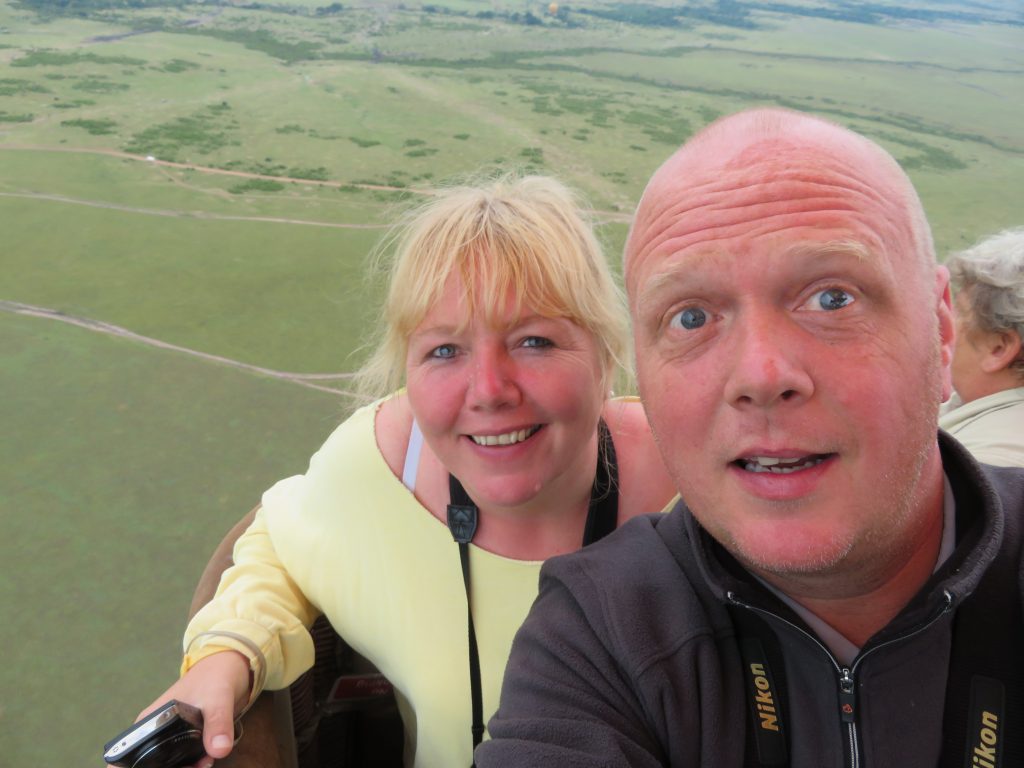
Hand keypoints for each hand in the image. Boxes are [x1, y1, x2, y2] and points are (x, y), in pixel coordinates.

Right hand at [135, 651, 251, 767]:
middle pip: (149, 763)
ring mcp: (169, 737)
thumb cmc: (214, 677)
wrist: (230, 666)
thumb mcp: (217, 699)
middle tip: (195, 767)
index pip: (128, 754)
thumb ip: (218, 724)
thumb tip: (219, 751)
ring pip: (167, 764)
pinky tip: (207, 761)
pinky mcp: (185, 740)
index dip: (137, 767)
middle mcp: (153, 732)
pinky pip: (183, 760)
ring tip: (203, 764)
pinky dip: (193, 765)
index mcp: (148, 723)